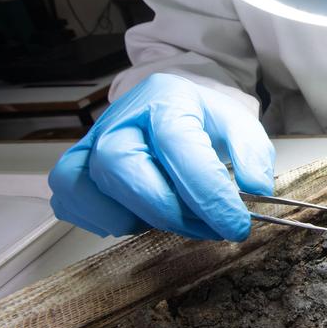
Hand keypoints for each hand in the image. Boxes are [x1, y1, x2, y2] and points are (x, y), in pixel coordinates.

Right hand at [49, 73, 274, 240]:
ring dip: (137, 217)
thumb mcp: (240, 126)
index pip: (180, 147)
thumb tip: (256, 189)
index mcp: (167, 98)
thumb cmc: (202, 120)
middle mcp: (122, 117)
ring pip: (90, 186)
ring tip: (176, 219)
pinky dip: (102, 218)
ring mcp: (91, 141)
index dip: (209, 195)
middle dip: (169, 210)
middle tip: (209, 229)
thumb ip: (253, 154)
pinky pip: (70, 198)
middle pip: (122, 166)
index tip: (236, 225)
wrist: (170, 109)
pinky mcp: (76, 164)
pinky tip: (139, 217)